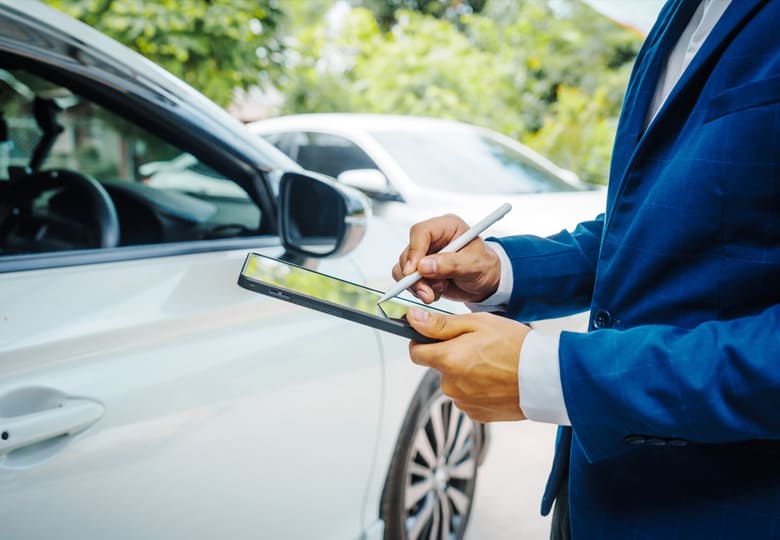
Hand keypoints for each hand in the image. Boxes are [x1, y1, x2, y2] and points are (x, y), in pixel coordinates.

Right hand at [392, 214, 501, 303]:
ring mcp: (425, 255)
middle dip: (415, 277)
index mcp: (446, 227)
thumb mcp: (474, 265)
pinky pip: (408, 281)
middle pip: (408, 253)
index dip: (414, 250)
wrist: (487, 283)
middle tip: (427, 293)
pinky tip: (436, 293)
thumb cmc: (485, 266)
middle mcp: (432, 239)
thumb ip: (450, 264)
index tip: (414, 271)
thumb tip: (424, 267)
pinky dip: (419, 291)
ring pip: (405, 269)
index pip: (421, 232)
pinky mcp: (421, 271)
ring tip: (438, 292)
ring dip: (418, 286)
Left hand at [406, 308, 529, 422]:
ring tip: (492, 363)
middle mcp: (451, 385)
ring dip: (465, 373)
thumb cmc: (515, 346)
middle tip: (478, 346)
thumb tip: (413, 319)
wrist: (546, 377)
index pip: (416, 353)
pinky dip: (477, 388)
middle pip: (438, 367)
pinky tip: (496, 379)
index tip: (437, 336)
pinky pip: (468, 397)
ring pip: (454, 382)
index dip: (423, 341)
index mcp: (448, 360)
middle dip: (451, 356)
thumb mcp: (478, 324)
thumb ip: (440, 324)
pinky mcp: (477, 414)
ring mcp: (463, 402)